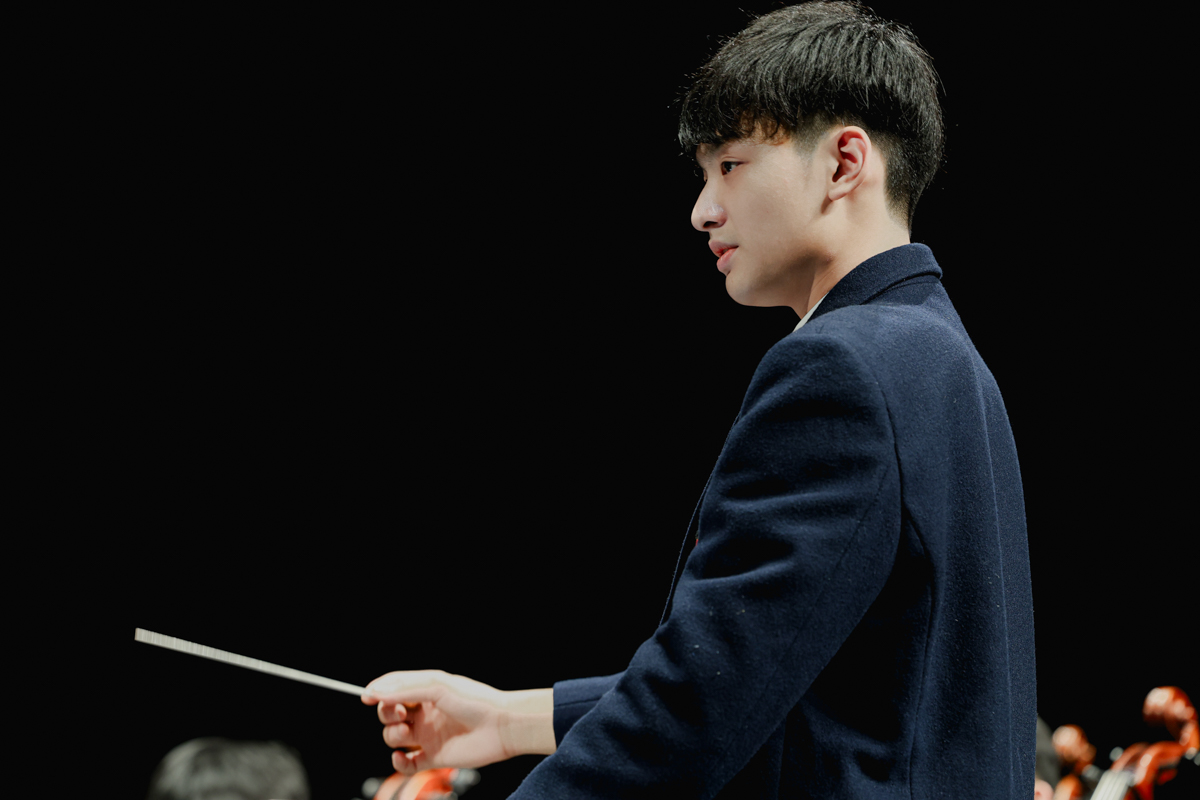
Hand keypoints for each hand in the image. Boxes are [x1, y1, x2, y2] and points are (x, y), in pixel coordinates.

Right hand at [362, 670, 554, 774]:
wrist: (502, 727)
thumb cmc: (475, 701)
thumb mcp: (438, 687)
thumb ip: (404, 690)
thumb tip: (373, 691)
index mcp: (426, 691)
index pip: (394, 689)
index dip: (378, 691)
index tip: (367, 696)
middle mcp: (425, 713)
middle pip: (389, 714)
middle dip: (387, 714)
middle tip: (400, 714)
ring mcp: (428, 735)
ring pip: (394, 738)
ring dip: (393, 736)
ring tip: (408, 733)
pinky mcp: (434, 757)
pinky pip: (407, 764)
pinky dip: (399, 763)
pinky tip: (403, 756)